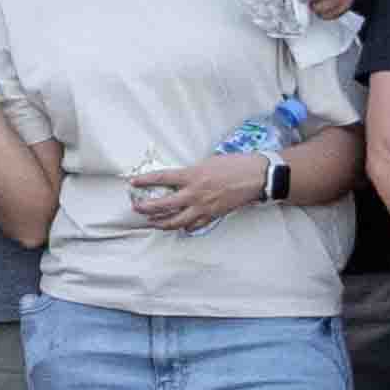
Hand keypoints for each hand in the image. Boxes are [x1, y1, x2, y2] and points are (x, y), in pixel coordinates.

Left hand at [126, 151, 268, 233]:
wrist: (256, 177)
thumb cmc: (234, 164)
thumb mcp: (208, 162)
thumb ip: (191, 172)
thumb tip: (179, 179)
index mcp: (192, 175)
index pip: (161, 178)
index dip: (145, 180)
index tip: (133, 183)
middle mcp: (195, 193)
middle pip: (163, 205)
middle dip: (146, 208)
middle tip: (137, 208)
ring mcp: (203, 207)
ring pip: (176, 221)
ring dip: (161, 223)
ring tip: (151, 222)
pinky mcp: (213, 215)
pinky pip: (194, 226)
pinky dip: (184, 227)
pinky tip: (178, 227)